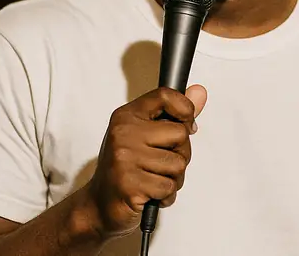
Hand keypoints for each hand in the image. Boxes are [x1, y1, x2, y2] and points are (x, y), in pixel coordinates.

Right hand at [83, 85, 207, 238]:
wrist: (99, 205)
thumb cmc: (125, 169)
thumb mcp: (146, 135)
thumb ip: (175, 115)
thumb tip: (199, 92)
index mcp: (127, 116)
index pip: (165, 95)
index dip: (185, 110)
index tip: (187, 125)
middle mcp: (123, 133)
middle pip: (181, 134)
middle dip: (181, 153)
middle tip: (161, 164)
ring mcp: (124, 159)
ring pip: (178, 164)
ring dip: (173, 178)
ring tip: (153, 180)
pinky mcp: (129, 185)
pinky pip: (169, 187)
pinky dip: (165, 195)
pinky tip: (150, 194)